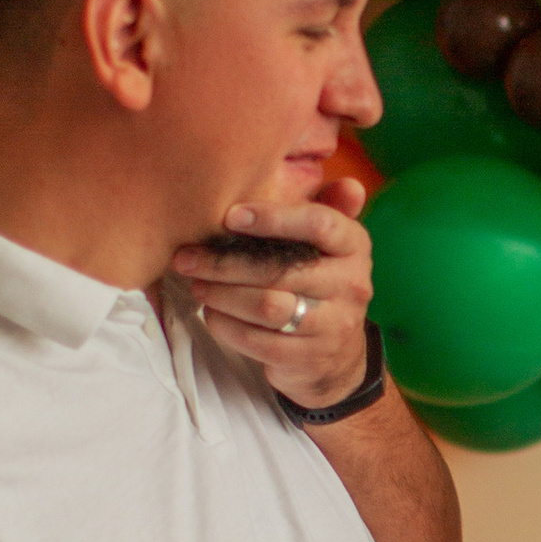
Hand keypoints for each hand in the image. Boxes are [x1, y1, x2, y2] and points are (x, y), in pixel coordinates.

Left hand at [172, 183, 375, 412]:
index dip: (272, 218)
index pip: (318, 223)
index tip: (229, 216)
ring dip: (221, 295)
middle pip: (280, 270)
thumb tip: (348, 183)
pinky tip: (211, 314)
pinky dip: (226, 326)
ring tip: (197, 286)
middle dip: (225, 263)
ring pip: (266, 307)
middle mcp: (352, 284)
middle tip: (187, 259)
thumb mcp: (327, 245)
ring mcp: (334, 325)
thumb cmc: (317, 283)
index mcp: (354, 246)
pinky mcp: (310, 358)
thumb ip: (328, 209)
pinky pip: (258, 341)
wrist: (336, 356)